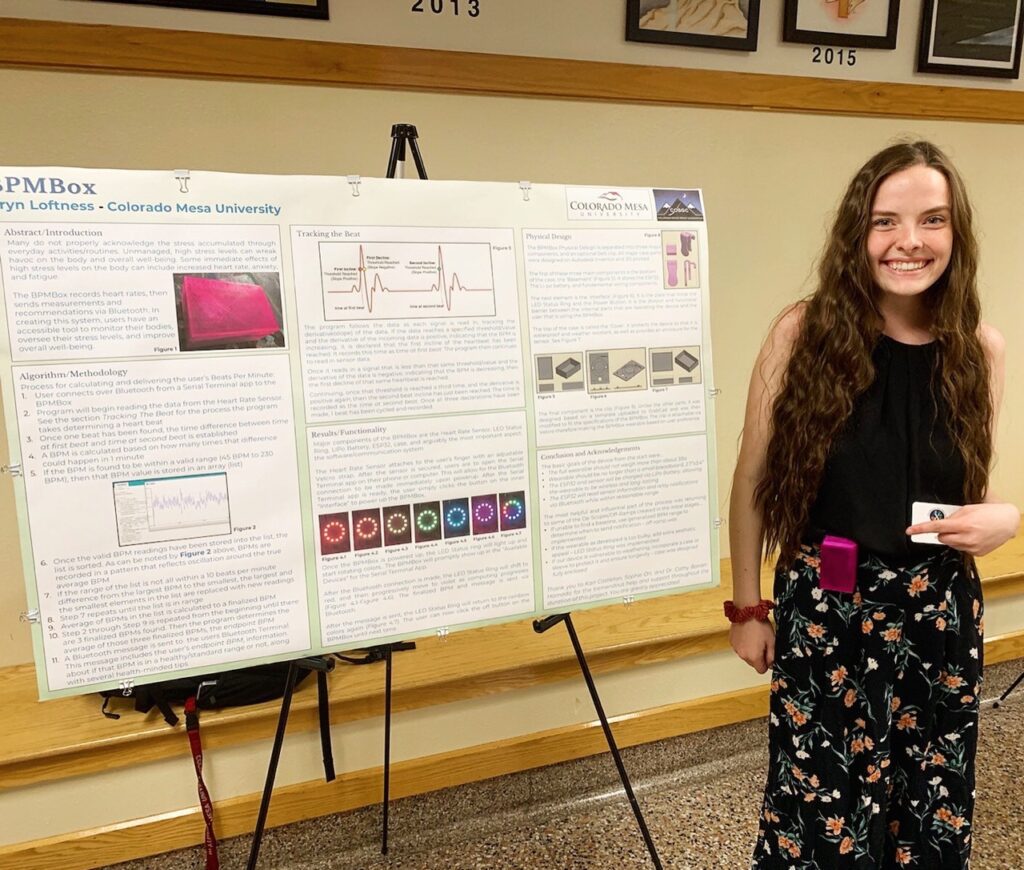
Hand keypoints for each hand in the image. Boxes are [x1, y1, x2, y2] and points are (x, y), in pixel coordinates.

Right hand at [729, 619, 775, 673]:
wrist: (747, 612)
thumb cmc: (759, 624)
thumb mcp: (772, 641)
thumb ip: (772, 657)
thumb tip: (771, 665)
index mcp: (754, 657)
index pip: (761, 670)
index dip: (766, 664)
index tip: (767, 655)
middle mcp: (743, 655)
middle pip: (753, 663)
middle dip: (758, 657)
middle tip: (762, 644)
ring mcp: (736, 649)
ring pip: (746, 655)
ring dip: (750, 651)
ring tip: (754, 638)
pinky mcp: (732, 642)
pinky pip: (740, 648)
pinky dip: (744, 644)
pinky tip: (748, 635)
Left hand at [906, 501, 1020, 556]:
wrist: (1008, 522)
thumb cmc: (988, 512)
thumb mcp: (967, 509)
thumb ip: (951, 517)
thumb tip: (939, 523)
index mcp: (963, 524)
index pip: (936, 527)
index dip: (921, 529)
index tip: (909, 531)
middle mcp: (967, 538)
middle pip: (942, 538)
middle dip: (943, 532)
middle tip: (953, 526)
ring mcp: (973, 547)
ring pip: (951, 545)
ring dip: (953, 538)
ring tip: (966, 530)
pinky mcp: (977, 553)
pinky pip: (961, 549)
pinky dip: (962, 543)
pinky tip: (973, 536)